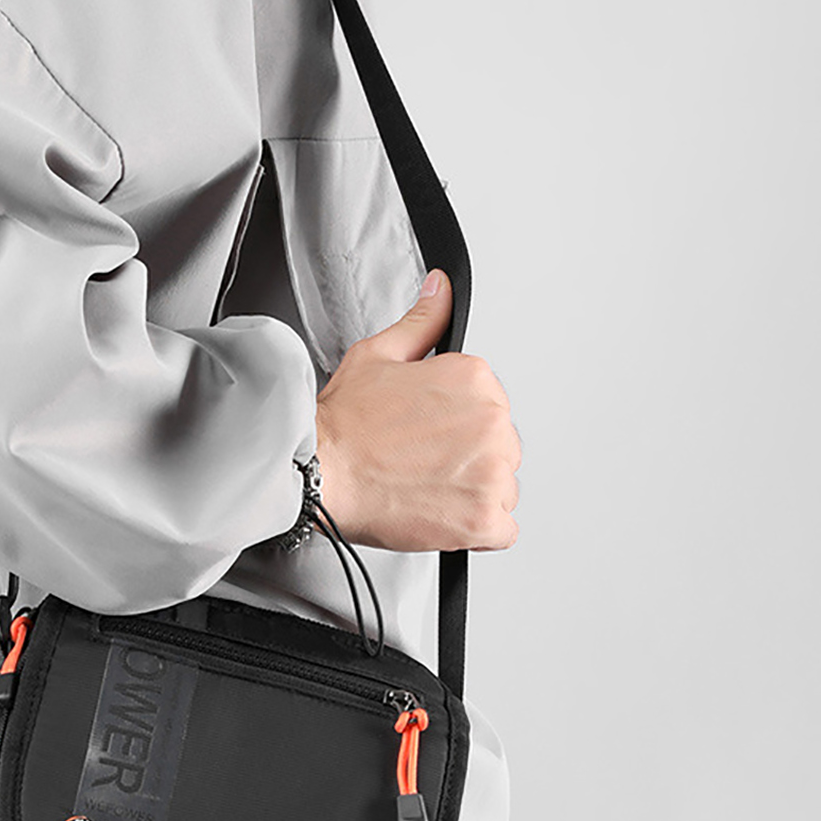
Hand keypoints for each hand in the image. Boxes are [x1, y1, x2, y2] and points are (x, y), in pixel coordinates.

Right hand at [313, 270, 520, 552]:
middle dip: (466, 458)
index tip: (425, 434)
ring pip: (502, 487)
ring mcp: (491, 473)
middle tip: (418, 463)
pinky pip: (502, 531)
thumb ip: (422, 322)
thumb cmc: (342, 423)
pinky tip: (440, 514)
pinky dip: (476, 529)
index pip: (488, 406)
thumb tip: (440, 289)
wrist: (318, 473)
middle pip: (499, 447)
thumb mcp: (378, 355)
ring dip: (470, 493)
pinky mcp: (483, 519)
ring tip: (422, 489)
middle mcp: (492, 422)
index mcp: (475, 379)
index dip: (454, 424)